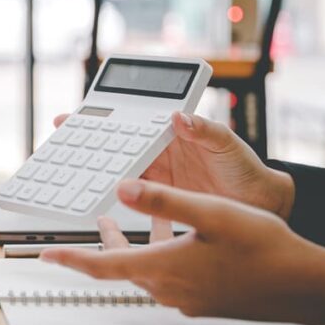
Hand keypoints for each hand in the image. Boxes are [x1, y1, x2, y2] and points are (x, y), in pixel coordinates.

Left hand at [41, 180, 324, 324]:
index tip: (45, 257)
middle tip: (93, 221)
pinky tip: (174, 232)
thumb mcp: (211, 213)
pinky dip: (159, 251)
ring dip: (132, 244)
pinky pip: (168, 274)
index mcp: (163, 267)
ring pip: (146, 268)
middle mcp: (170, 288)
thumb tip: (124, 188)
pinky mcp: (203, 297)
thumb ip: (163, 201)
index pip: (102, 266)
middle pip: (122, 266)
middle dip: (103, 244)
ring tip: (125, 218)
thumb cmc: (264, 249)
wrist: (305, 286)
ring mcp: (187, 296)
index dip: (71, 260)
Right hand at [53, 112, 295, 218]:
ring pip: (119, 175)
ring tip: (70, 174)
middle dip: (85, 145)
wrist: (265, 206)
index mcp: (170, 137)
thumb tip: (180, 116)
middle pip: (116, 149)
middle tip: (58, 142)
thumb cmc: (249, 170)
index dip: (99, 120)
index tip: (72, 118)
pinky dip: (114, 204)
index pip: (129, 124)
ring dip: (95, 175)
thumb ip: (205, 130)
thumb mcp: (228, 145)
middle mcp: (160, 158)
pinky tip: (99, 208)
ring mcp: (159, 182)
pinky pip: (133, 203)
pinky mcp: (162, 206)